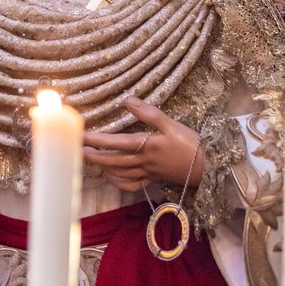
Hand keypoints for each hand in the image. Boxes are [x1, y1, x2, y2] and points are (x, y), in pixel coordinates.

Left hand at [83, 97, 203, 191]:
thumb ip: (148, 112)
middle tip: (77, 148)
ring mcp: (147, 172)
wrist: (207, 166)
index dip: (96, 139)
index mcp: (146, 146)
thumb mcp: (171, 123)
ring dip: (102, 167)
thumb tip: (127, 100)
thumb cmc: (190, 143)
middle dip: (92, 155)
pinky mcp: (153, 179)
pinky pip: (131, 185)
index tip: (80, 135)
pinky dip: (118, 181)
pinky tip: (111, 176)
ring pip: (119, 172)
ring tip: (89, 159)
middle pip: (112, 160)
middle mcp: (143, 161)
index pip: (115, 143)